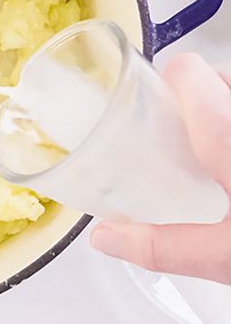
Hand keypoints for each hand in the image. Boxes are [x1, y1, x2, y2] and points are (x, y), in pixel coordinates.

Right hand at [90, 53, 230, 283]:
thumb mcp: (226, 254)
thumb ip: (163, 246)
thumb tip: (105, 238)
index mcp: (227, 131)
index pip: (187, 69)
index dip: (164, 80)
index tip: (148, 103)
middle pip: (213, 78)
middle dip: (192, 101)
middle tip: (179, 140)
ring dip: (219, 111)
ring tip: (209, 153)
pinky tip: (228, 164)